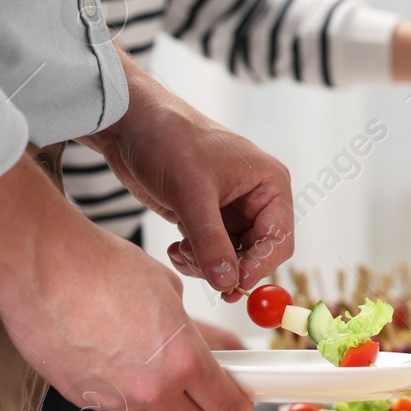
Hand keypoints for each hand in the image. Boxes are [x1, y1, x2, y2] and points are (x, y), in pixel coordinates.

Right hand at [0, 156, 252, 410]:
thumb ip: (195, 331)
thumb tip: (218, 346)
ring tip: (154, 361)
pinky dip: (123, 390)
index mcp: (183, 361)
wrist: (40, 265)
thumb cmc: (103, 267)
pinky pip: (115, 404)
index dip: (237, 403)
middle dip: (205, 408)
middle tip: (207, 388)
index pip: (224, 404)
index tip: (240, 397)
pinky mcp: (79, 397)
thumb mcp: (169, 293)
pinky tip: (114, 356)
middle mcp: (149, 389)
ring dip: (163, 399)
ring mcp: (112, 398)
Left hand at [81, 61, 293, 296]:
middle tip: (201, 270)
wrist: (131, 124)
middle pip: (258, 252)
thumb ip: (211, 242)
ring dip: (207, 264)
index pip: (279, 238)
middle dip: (229, 266)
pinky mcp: (209, 216)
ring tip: (180, 252)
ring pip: (233, 257)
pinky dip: (195, 258)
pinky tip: (175, 247)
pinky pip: (212, 251)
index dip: (259, 265)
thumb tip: (228, 283)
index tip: (232, 287)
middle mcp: (257, 198)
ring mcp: (233, 209)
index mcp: (269, 185)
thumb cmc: (169, 141)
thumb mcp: (191, 194)